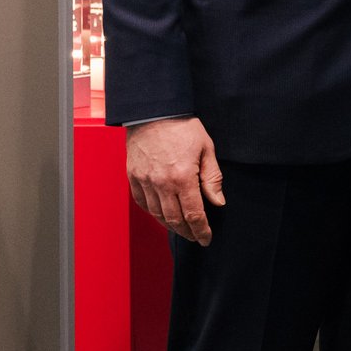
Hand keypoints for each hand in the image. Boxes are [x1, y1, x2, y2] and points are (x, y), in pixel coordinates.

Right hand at [126, 117, 225, 245]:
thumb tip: (218, 202)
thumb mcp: (206, 149)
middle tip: (196, 237)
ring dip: (170, 225)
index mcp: (183, 177)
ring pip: (157, 214)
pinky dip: (153, 212)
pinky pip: (142, 203)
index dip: (202, 230)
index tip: (206, 238)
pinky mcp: (133, 177)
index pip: (194, 214)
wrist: (154, 112)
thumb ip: (212, 178)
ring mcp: (145, 181)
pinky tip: (162, 214)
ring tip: (182, 229)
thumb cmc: (183, 127)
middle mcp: (161, 184)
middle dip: (187, 232)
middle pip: (174, 219)